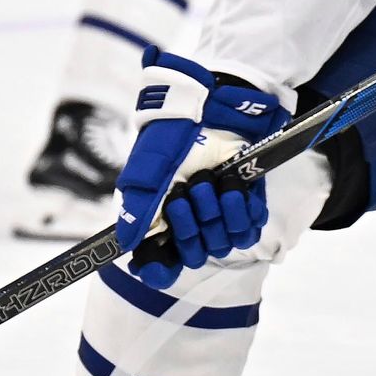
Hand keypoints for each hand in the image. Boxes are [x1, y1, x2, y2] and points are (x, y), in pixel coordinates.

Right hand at [113, 59, 292, 280]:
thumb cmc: (177, 134)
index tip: (158, 264)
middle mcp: (192, 220)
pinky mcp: (249, 203)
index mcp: (163, 216)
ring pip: (222, 244)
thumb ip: (138, 207)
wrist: (215, 106)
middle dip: (190, 226)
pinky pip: (249, 229)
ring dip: (216, 215)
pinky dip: (241, 212)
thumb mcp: (149, 168)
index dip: (159, 269)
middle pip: (194, 253)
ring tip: (210, 182)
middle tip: (186, 192)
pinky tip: (233, 189)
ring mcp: (220, 214)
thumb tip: (126, 243)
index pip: (161, 262)